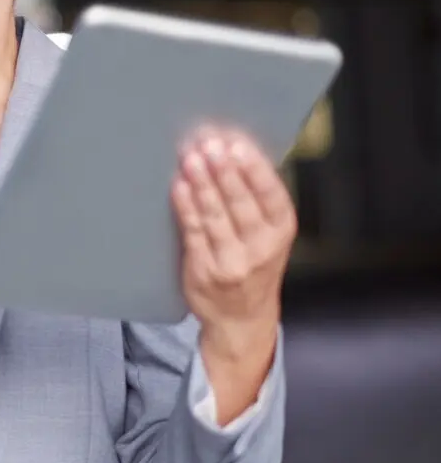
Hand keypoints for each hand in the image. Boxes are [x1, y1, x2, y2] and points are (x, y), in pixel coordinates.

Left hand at [172, 126, 295, 362]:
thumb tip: (234, 152)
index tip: (238, 144)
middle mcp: (261, 247)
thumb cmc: (254, 265)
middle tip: (209, 144)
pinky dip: (185, 206)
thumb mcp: (271, 236)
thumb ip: (258, 202)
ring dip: (201, 184)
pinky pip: (194, 232)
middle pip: (241, 203)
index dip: (254, 169)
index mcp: (282, 232)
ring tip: (191, 158)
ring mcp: (232, 261)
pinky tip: (179, 186)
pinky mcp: (204, 269)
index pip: (272, 195)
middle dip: (223, 171)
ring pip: (215, 215)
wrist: (241, 318)